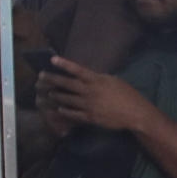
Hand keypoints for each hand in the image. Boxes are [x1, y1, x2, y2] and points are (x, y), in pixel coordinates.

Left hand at [35, 57, 154, 135]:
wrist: (135, 114)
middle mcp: (90, 92)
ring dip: (56, 96)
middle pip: (67, 84)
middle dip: (52, 80)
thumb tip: (86, 76)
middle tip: (41, 77)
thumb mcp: (113, 81)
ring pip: (67, 100)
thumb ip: (98, 79)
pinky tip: (59, 109)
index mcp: (97, 80)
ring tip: (48, 93)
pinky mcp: (90, 117)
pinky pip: (73, 114)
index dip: (64, 64)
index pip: (77, 70)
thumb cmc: (127, 95)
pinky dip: (65, 111)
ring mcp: (89, 105)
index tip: (52, 59)